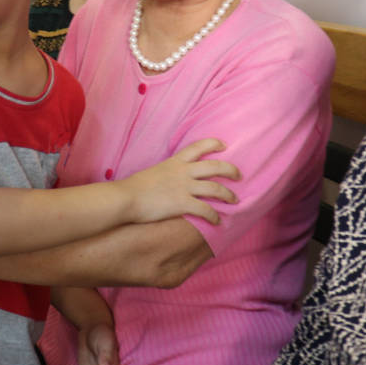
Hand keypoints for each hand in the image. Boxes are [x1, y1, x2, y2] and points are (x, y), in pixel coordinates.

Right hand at [122, 138, 239, 224]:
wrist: (126, 198)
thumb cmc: (134, 187)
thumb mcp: (153, 172)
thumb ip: (166, 173)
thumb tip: (168, 179)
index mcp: (175, 162)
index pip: (198, 147)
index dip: (214, 144)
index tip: (224, 145)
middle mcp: (183, 172)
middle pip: (215, 166)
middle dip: (231, 170)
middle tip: (239, 175)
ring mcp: (184, 187)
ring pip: (215, 188)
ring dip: (228, 195)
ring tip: (235, 200)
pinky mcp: (182, 204)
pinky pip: (205, 209)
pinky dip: (214, 216)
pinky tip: (218, 221)